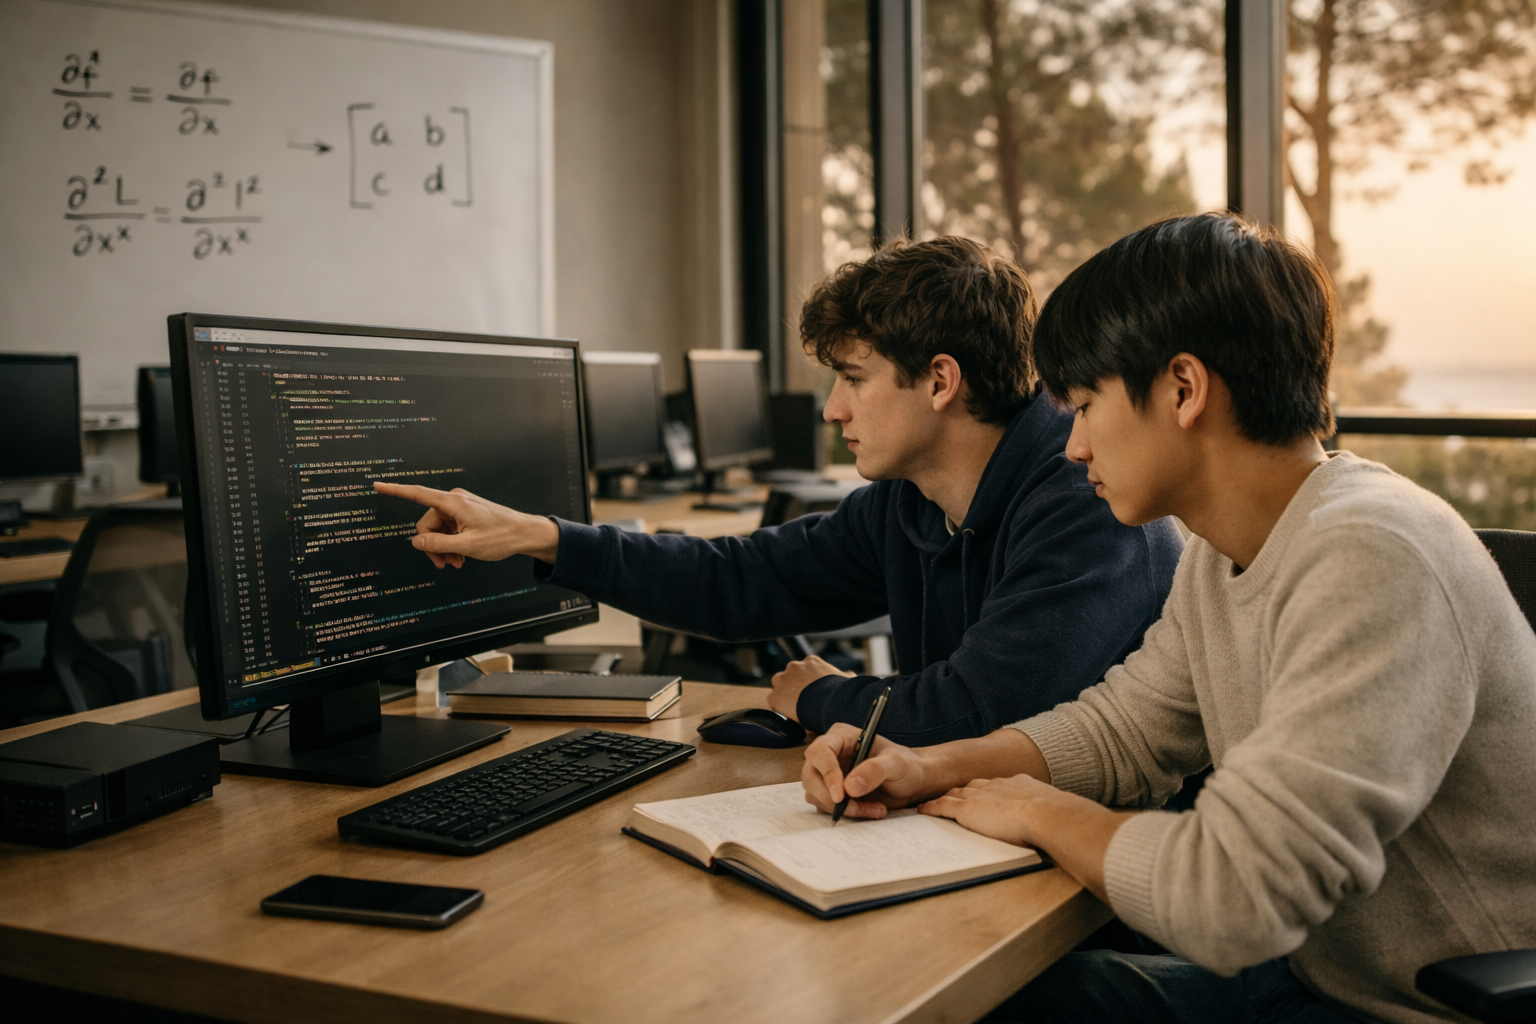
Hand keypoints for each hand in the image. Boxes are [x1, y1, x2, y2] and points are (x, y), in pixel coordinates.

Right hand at [372, 482, 559, 567]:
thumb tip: (416, 542)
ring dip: (443, 548)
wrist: (524, 534)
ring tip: (456, 564)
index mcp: (453, 502)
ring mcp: (460, 506)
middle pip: (427, 523)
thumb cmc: (501, 537)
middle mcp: (454, 500)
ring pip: (438, 529)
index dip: (395, 491)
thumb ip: (438, 545)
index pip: (417, 494)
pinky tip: (460, 558)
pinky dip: (451, 544)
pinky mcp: (465, 514)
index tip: (376, 485)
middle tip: (445, 565)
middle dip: (432, 545)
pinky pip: (448, 529)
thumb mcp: (467, 547)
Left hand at [768, 654, 852, 720]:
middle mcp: (794, 667)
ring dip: (785, 696)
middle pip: (789, 677)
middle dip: (793, 687)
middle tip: (802, 701)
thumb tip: (850, 676)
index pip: (803, 670)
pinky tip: (791, 716)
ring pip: (779, 688)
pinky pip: (774, 703)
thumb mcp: (846, 679)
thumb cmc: (840, 692)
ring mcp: (783, 680)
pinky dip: (781, 709)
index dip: (806, 682)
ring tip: (796, 709)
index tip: (812, 692)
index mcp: (811, 662)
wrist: (830, 702)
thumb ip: (844, 676)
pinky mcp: (775, 696)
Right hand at [801, 722, 942, 818]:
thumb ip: (876, 770)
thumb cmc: (905, 766)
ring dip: (841, 807)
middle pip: (811, 775)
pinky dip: (844, 813)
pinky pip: (825, 805)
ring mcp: (827, 773)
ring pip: (815, 793)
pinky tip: (868, 810)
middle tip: (855, 808)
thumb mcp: (897, 763)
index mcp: (842, 737)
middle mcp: (830, 753)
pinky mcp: (831, 792)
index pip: (820, 751)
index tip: (841, 795)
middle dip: (830, 796)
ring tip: (874, 809)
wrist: (911, 782)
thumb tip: (850, 786)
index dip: (827, 773)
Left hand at [918, 774, 1056, 846]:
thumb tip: (1055, 820)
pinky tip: (923, 811)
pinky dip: (932, 808)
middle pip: (971, 786)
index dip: (984, 790)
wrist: (1047, 814)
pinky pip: (943, 806)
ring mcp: (980, 796)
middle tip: (951, 795)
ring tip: (933, 803)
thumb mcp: (1051, 808)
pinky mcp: (967, 810)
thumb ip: (1045, 812)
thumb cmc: (1055, 817)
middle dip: (961, 791)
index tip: (979, 794)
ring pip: (955, 794)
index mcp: (1016, 784)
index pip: (994, 786)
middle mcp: (995, 785)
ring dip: (944, 798)